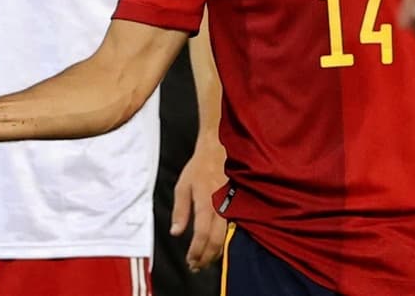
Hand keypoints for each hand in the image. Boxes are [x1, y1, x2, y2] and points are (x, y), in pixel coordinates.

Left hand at [171, 138, 228, 272]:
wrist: (218, 148)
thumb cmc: (199, 167)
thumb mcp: (182, 186)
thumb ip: (180, 211)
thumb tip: (176, 232)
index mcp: (206, 202)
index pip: (201, 234)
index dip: (196, 251)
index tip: (190, 260)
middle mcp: (221, 207)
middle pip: (216, 240)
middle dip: (207, 257)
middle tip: (197, 266)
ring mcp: (231, 206)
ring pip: (226, 236)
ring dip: (215, 252)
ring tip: (206, 260)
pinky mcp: (237, 204)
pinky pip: (232, 227)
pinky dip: (223, 240)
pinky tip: (217, 246)